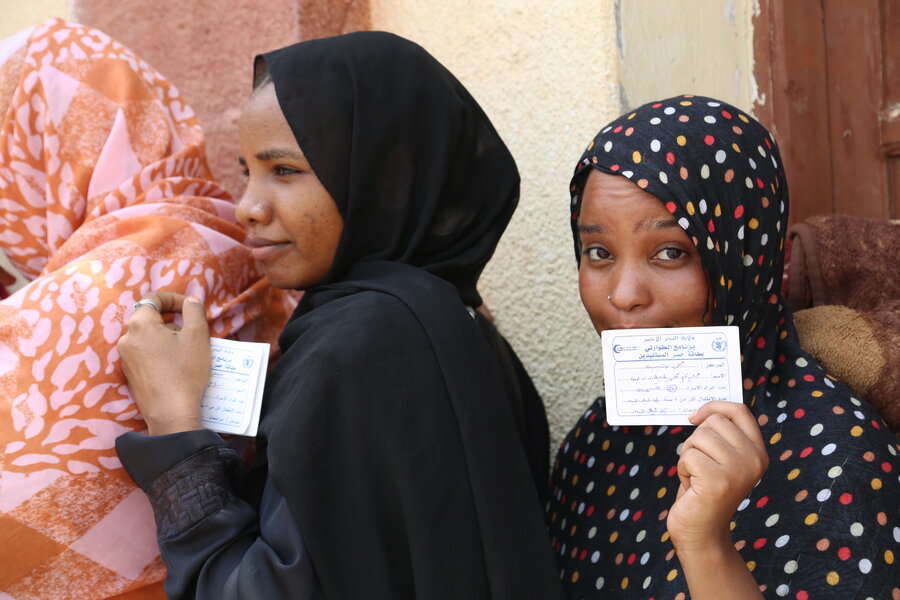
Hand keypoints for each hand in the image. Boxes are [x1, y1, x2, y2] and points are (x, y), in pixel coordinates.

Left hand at [117, 292, 210, 435]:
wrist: (171, 412)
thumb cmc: (185, 371)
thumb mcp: (198, 335)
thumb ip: (194, 310)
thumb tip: (190, 302)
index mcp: (140, 324)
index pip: (153, 298)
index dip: (174, 299)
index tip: (190, 308)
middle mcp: (126, 338)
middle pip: (149, 318)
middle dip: (171, 320)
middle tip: (191, 332)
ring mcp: (125, 358)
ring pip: (147, 337)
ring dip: (165, 337)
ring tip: (185, 351)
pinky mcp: (129, 374)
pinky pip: (144, 353)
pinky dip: (158, 352)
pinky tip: (174, 366)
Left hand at [667, 401, 768, 551]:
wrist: (701, 532)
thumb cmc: (704, 490)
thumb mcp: (719, 458)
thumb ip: (721, 435)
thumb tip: (706, 408)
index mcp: (758, 452)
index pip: (740, 410)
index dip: (713, 406)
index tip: (694, 417)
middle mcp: (754, 460)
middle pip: (713, 421)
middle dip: (696, 440)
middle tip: (700, 466)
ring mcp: (739, 470)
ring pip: (698, 437)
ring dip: (688, 456)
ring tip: (697, 477)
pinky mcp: (719, 481)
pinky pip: (688, 456)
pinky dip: (682, 469)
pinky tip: (692, 487)